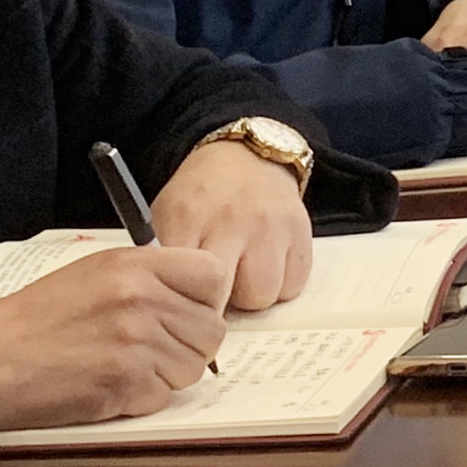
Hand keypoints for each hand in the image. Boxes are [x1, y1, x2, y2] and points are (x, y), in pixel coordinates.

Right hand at [0, 246, 233, 431]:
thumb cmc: (36, 319)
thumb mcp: (94, 272)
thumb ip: (149, 277)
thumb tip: (194, 296)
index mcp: (136, 265)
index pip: (213, 275)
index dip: (205, 298)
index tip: (188, 310)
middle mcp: (143, 300)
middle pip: (211, 329)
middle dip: (189, 344)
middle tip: (154, 347)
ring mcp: (137, 344)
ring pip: (193, 367)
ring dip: (168, 373)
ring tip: (126, 365)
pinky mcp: (125, 385)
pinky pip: (164, 397)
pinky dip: (142, 398)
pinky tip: (110, 384)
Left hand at [148, 141, 314, 311]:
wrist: (247, 158)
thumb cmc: (200, 198)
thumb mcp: (167, 217)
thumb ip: (165, 261)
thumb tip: (171, 308)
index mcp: (188, 218)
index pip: (184, 283)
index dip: (183, 303)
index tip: (183, 306)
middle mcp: (232, 221)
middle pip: (225, 293)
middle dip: (218, 304)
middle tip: (213, 295)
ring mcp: (271, 227)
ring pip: (263, 295)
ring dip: (252, 295)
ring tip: (242, 277)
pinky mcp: (301, 232)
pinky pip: (293, 285)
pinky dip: (280, 285)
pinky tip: (266, 268)